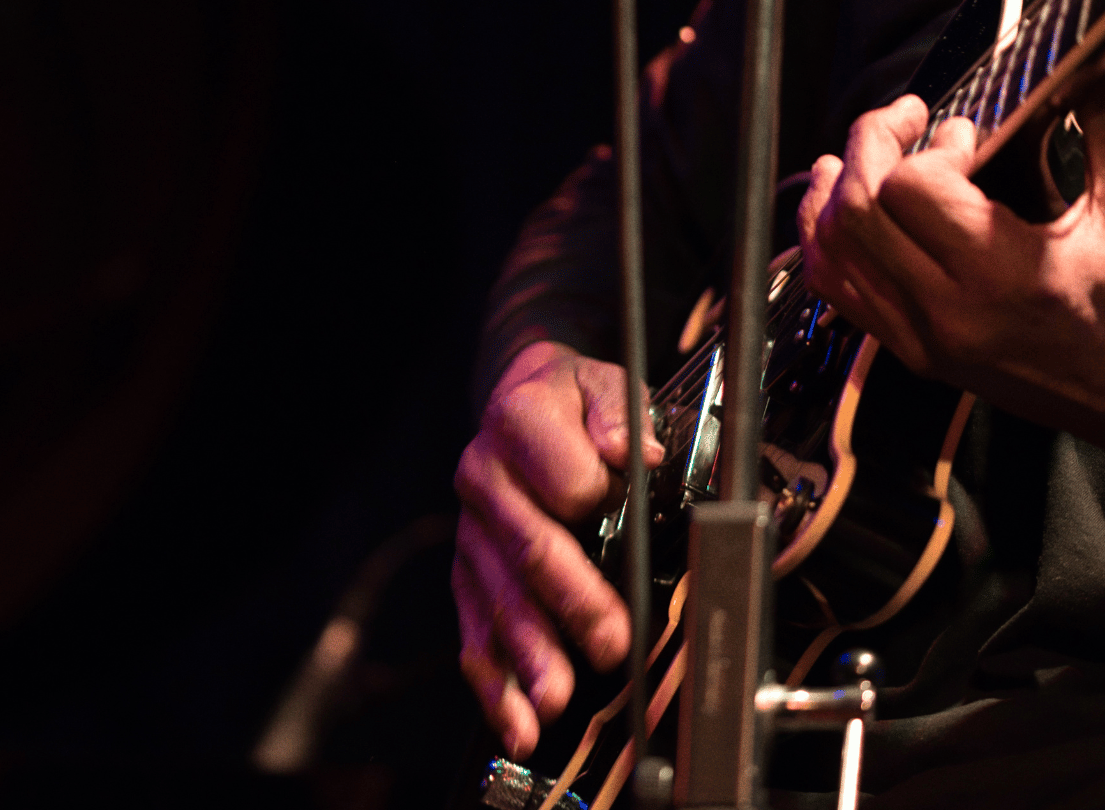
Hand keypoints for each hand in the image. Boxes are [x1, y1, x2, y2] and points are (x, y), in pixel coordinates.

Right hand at [453, 340, 663, 758]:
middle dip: (572, 603)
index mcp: (519, 423)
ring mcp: (472, 532)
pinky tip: (515, 721)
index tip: (624, 511)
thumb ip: (619, 413)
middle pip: (530, 548)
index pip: (564, 479)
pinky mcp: (468, 573)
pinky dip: (495, 682)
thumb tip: (636, 451)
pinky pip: (474, 630)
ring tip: (555, 700)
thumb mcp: (604, 382)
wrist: (520, 397)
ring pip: (498, 599)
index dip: (596, 498)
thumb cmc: (572, 402)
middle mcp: (485, 478)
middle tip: (611, 643)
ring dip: (529, 655)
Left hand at [797, 23, 1104, 499]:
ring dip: (833, 193)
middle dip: (868, 147)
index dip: (929, 145)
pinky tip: (841, 208)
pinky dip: (828, 243)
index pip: (913, 191)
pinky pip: (840, 292)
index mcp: (1006, 275)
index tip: (968, 133)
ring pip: (834, 254)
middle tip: (903, 119)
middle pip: (858, 213)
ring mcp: (923, 339)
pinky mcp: (913, 352)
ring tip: (856, 154)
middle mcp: (950, 313)